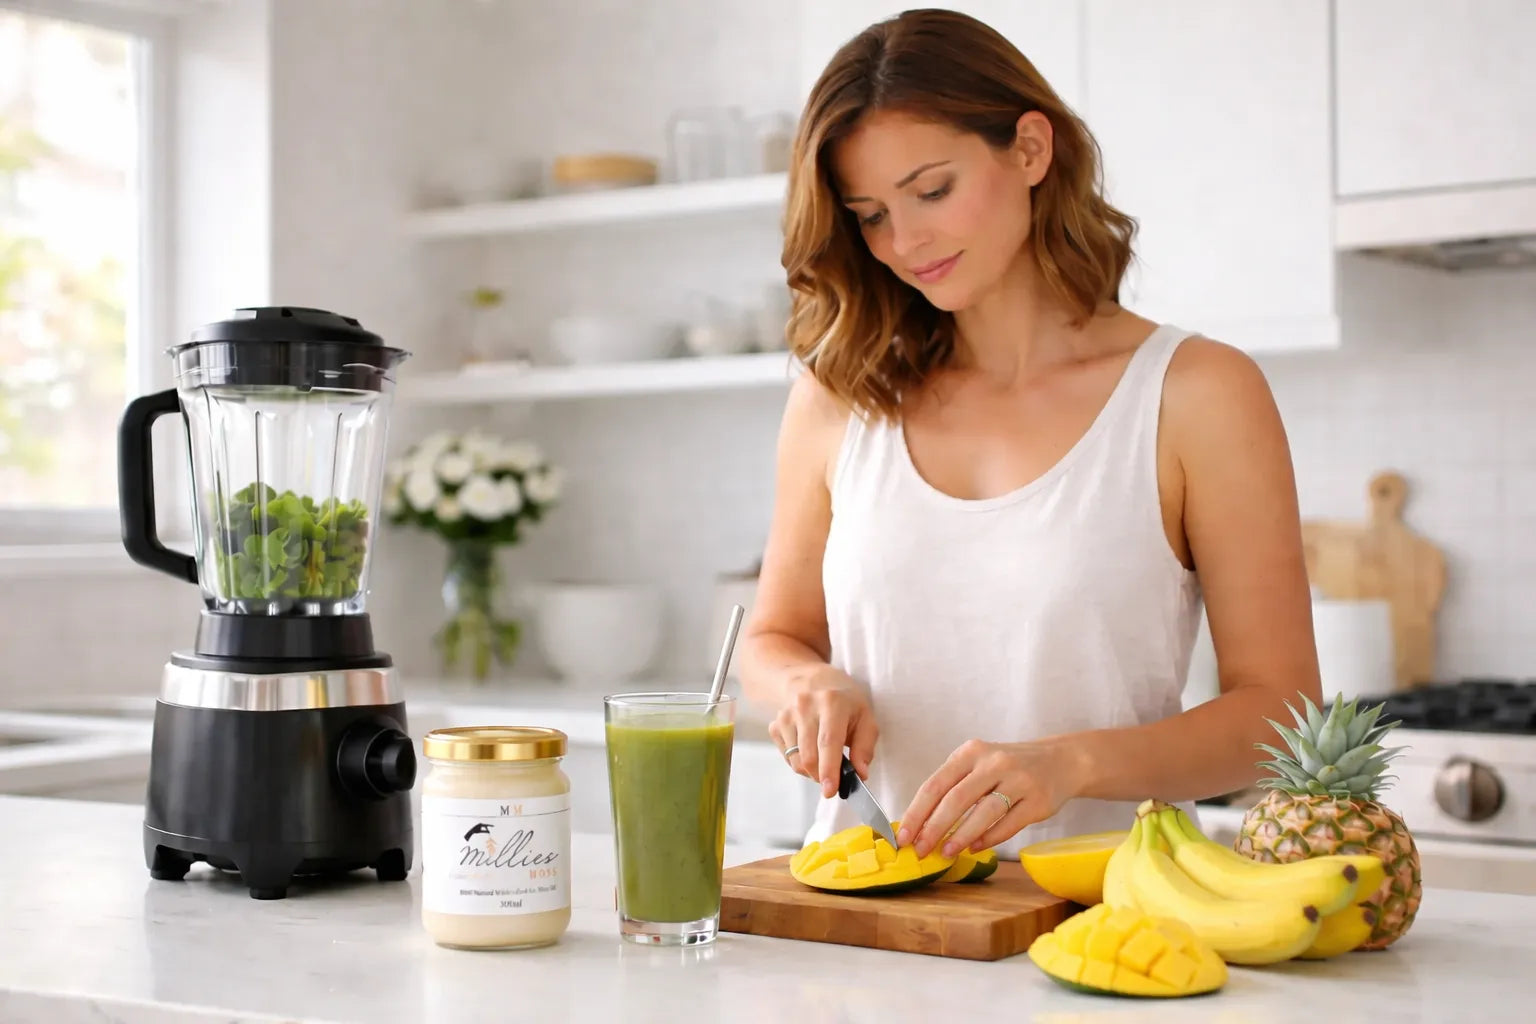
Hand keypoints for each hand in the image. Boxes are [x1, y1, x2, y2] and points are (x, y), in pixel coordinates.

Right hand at [767, 666, 877, 797]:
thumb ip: (865, 746)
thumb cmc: (842, 700)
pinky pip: (787, 757)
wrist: (809, 679)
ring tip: (824, 760)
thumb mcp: (864, 715)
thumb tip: (861, 774)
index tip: (830, 791)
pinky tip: (810, 749)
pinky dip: (799, 762)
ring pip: (796, 760)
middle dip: (821, 776)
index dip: (829, 769)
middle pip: (809, 756)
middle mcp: (805, 707)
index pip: (828, 742)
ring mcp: (786, 715)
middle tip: (833, 779)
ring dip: (811, 771)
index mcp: (831, 702)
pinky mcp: (775, 725)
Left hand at [896, 738, 1087, 857]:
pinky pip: (1008, 823)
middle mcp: (994, 762)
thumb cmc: (1008, 767)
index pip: (935, 784)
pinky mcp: (1038, 800)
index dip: (917, 813)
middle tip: (920, 851)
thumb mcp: (978, 764)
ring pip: (983, 812)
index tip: (903, 836)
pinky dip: (988, 838)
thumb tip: (920, 824)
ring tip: (945, 853)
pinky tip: (974, 848)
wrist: (1060, 761)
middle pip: (956, 799)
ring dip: (960, 836)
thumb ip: (953, 787)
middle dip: (933, 828)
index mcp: (971, 752)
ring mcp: (1019, 780)